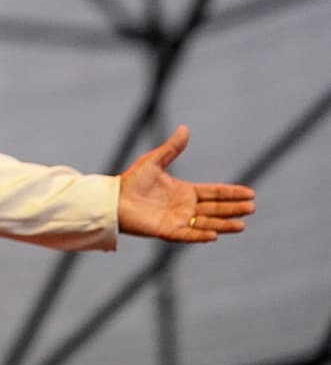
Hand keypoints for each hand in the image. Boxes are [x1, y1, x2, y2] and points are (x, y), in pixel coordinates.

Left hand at [117, 125, 254, 242]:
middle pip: (215, 208)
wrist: (112, 199)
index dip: (231, 193)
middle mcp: (185, 207)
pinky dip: (200, 235)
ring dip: (224, 224)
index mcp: (185, 191)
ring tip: (242, 225)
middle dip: (233, 209)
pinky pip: (187, 235)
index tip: (250, 193)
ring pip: (206, 223)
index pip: (214, 192)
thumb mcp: (154, 161)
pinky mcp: (167, 231)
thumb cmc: (132, 181)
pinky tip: (215, 235)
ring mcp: (178, 220)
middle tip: (251, 208)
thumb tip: (185, 128)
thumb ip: (172, 148)